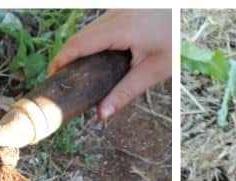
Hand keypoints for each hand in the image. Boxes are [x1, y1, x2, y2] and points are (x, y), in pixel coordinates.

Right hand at [47, 9, 171, 119]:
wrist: (185, 15)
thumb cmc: (174, 39)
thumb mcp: (152, 70)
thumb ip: (125, 92)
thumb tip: (102, 114)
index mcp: (119, 29)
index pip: (79, 45)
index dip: (61, 60)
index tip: (50, 78)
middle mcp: (113, 16)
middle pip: (80, 38)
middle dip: (67, 60)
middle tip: (60, 85)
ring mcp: (115, 12)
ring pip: (88, 33)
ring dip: (79, 53)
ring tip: (74, 78)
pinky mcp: (120, 13)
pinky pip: (98, 30)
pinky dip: (91, 45)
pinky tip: (92, 64)